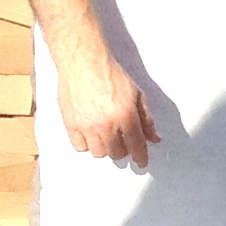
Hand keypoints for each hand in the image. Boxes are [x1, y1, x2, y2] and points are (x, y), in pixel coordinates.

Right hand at [56, 43, 159, 168]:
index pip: (136, 145)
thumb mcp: (137, 95)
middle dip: (123, 150)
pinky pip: (79, 146)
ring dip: (105, 148)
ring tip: (107, 137)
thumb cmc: (111, 75)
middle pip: (117, 153)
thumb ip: (146, 119)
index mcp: (126, 116)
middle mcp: (107, 125)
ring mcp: (87, 126)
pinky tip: (91, 135)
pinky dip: (86, 144)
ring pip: (98, 152)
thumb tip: (154, 137)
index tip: (141, 162)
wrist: (84, 64)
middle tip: (123, 143)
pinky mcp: (71, 124)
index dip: (140, 156)